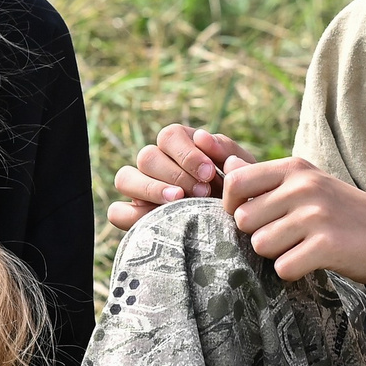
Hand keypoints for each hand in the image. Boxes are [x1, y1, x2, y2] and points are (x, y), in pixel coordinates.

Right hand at [108, 122, 253, 230]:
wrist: (247, 229)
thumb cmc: (244, 197)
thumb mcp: (245, 173)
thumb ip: (229, 152)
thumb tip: (201, 136)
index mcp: (181, 146)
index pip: (169, 136)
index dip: (186, 153)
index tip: (209, 172)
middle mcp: (157, 164)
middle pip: (147, 156)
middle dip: (175, 174)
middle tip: (202, 193)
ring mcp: (142, 191)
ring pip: (125, 177)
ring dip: (151, 188)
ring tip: (178, 202)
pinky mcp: (137, 217)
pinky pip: (117, 212)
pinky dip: (130, 215)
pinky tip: (158, 220)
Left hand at [222, 156, 365, 287]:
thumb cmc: (341, 214)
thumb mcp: (307, 185)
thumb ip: (265, 178)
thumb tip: (228, 163)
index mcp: (295, 168)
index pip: (237, 183)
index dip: (234, 207)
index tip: (254, 218)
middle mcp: (305, 186)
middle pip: (244, 220)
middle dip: (258, 235)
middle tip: (286, 238)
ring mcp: (317, 214)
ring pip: (260, 245)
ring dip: (275, 255)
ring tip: (300, 248)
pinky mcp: (328, 245)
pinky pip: (283, 267)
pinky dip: (292, 272)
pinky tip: (311, 263)